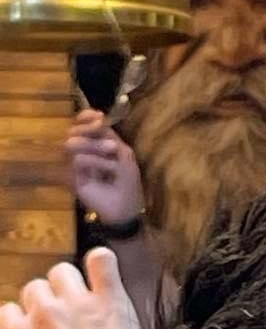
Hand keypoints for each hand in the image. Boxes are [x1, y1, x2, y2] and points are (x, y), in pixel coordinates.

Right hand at [65, 110, 144, 226]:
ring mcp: (77, 164)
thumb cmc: (128, 185)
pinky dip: (95, 161)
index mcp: (96, 144)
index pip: (83, 123)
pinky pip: (77, 160)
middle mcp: (84, 151)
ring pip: (73, 142)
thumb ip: (111, 137)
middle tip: (110, 143)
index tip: (98, 117)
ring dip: (95, 145)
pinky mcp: (73, 177)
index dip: (87, 117)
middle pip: (74, 130)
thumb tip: (99, 117)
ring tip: (112, 152)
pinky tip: (109, 169)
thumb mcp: (125, 157)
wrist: (126, 211)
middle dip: (91, 131)